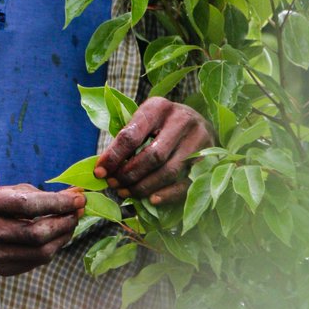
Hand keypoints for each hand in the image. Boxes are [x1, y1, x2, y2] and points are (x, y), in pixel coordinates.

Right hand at [0, 184, 84, 276]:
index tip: (79, 199)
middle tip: (77, 213)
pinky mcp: (2, 269)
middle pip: (36, 234)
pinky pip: (38, 262)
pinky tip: (54, 237)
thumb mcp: (7, 192)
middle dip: (64, 223)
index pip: (28, 205)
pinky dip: (53, 248)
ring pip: (41, 253)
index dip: (58, 203)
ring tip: (69, 224)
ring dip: (63, 237)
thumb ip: (40, 194)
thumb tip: (75, 195)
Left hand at [93, 97, 213, 204]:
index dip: (114, 157)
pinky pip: (186, 183)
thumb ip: (126, 141)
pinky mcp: (209, 158)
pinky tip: (151, 200)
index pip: (132, 135)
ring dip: (144, 187)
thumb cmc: (162, 125)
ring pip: (169, 171)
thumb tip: (103, 169)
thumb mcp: (144, 122)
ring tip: (126, 192)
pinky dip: (167, 194)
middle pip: (152, 156)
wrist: (200, 123)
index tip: (100, 172)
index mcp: (159, 107)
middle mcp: (182, 120)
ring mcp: (199, 139)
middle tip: (114, 185)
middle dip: (129, 174)